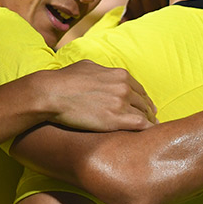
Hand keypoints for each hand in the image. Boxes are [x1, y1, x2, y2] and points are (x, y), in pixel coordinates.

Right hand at [41, 60, 157, 130]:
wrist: (52, 94)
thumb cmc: (65, 80)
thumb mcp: (88, 66)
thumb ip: (102, 71)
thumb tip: (102, 73)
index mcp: (119, 75)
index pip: (139, 89)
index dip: (143, 99)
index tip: (145, 107)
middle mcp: (124, 88)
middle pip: (143, 102)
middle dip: (147, 112)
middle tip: (150, 120)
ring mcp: (121, 104)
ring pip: (144, 115)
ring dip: (147, 122)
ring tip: (148, 130)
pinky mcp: (116, 120)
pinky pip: (141, 125)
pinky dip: (147, 130)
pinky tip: (148, 137)